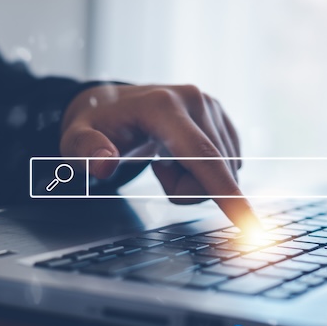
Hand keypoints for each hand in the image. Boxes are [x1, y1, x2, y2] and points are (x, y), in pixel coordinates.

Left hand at [60, 84, 259, 230]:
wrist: (112, 104)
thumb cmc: (95, 126)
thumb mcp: (74, 140)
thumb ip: (85, 152)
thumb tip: (103, 165)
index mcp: (162, 105)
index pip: (201, 155)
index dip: (226, 193)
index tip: (251, 225)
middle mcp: (194, 100)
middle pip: (212, 173)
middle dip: (184, 188)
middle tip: (156, 168)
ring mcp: (212, 106)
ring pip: (224, 172)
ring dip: (193, 180)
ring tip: (165, 158)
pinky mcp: (223, 116)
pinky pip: (228, 164)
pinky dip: (203, 170)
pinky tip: (179, 154)